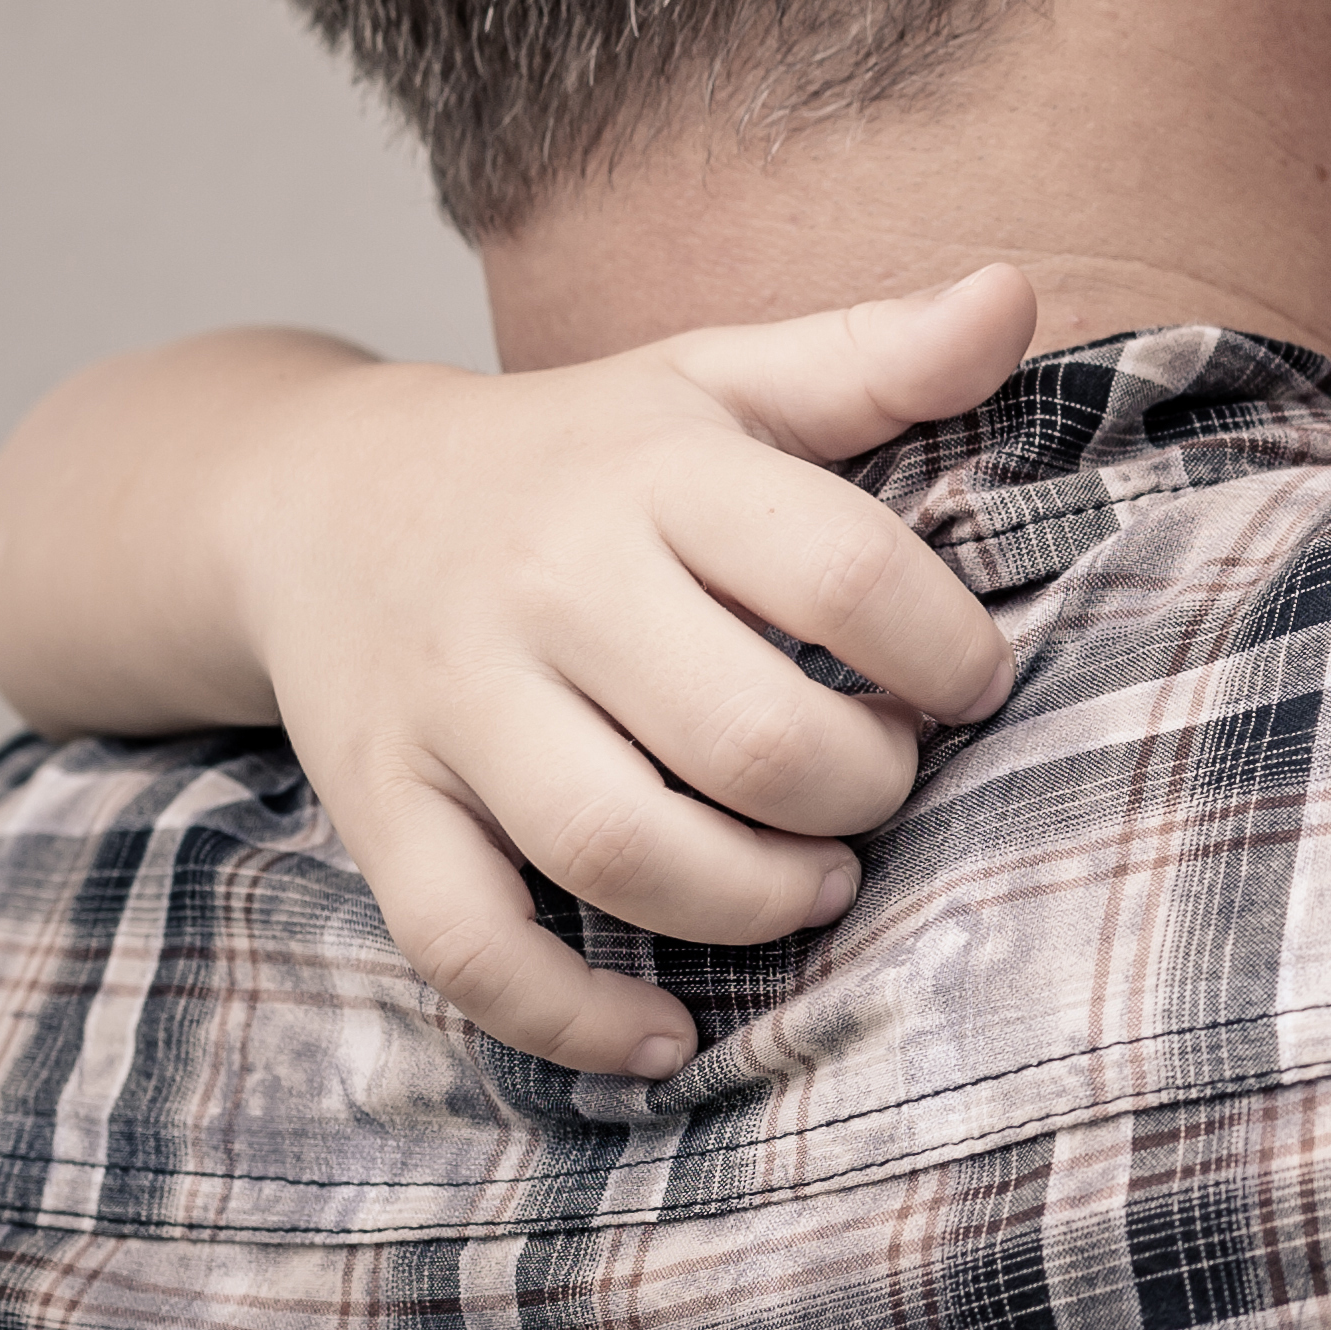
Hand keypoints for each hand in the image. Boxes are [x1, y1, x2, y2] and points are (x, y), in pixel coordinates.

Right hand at [224, 269, 1038, 1077]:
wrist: (313, 497)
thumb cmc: (572, 454)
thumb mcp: (717, 379)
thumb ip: (875, 356)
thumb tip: (1017, 291)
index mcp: (652, 472)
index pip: (844, 570)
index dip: (947, 651)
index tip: (970, 684)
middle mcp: (548, 584)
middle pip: (746, 734)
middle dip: (859, 791)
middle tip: (882, 788)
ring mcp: (453, 703)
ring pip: (616, 846)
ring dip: (748, 899)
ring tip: (810, 884)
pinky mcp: (379, 805)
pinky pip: (466, 940)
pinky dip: (569, 1014)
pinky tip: (664, 1038)